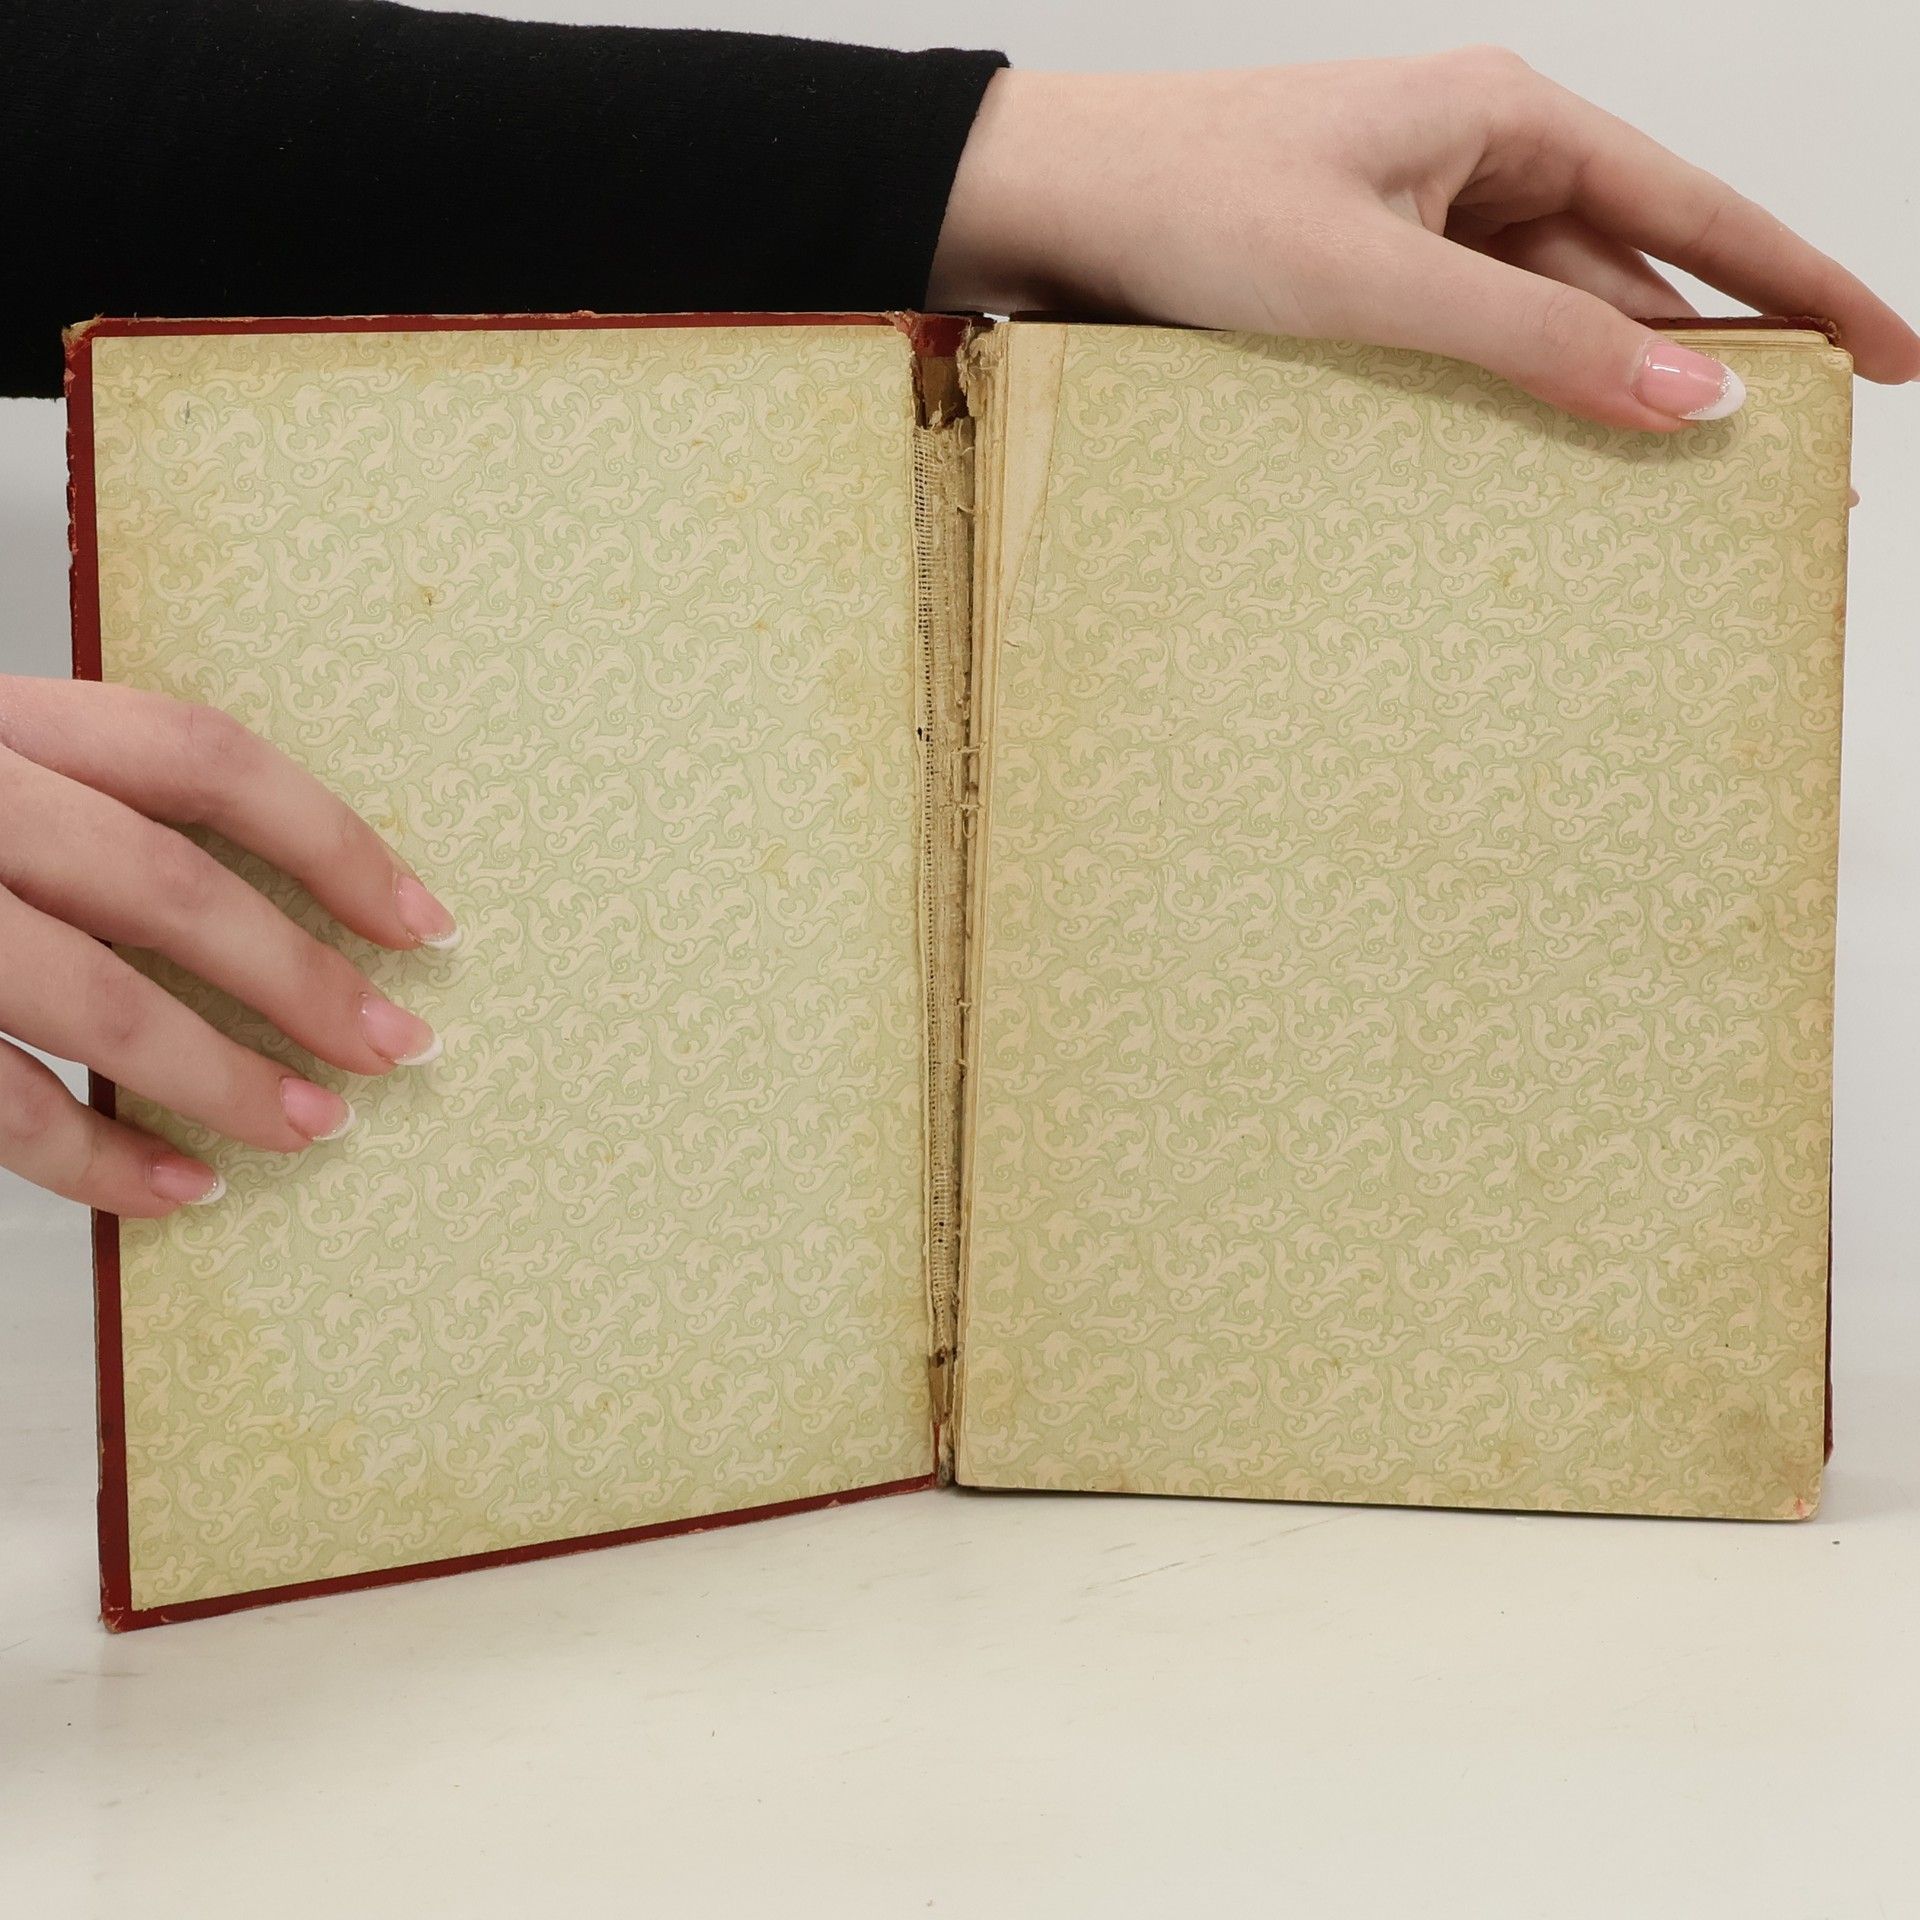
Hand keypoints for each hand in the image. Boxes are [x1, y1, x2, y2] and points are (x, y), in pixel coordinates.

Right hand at [0, 679, 457, 1216]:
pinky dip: (92, 1156)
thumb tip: (267, 913)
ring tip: (313, 1130)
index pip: (199, 758)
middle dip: (297, 975)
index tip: (421, 923)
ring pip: (86, 995)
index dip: (329, 841)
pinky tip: (176, 1190)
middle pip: (163, 882)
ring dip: (217, 1076)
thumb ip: (84, 808)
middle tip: (394, 1048)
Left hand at [928, 49, 1919, 427]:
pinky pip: (1474, 343)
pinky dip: (1515, 401)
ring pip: (1553, 318)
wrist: (1051, 204)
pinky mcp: (1365, 280)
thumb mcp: (1382, 281)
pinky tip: (1545, 465)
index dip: (1809, 289)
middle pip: (1636, 273)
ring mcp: (1422, 225)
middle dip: (1715, 366)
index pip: (1699, 212)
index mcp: (1510, 121)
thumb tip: (1691, 399)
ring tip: (1683, 494)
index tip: (1896, 360)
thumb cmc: (1195, 206)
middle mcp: (1480, 163)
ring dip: (1610, 394)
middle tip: (1796, 472)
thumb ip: (1538, 341)